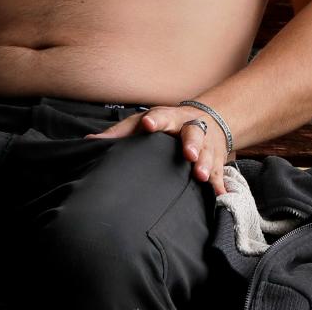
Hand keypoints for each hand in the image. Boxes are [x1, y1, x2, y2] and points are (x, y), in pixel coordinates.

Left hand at [86, 105, 230, 195]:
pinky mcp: (218, 160)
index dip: (155, 121)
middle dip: (192, 144)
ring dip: (206, 164)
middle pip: (193, 133)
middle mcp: (191, 128)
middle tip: (189, 155)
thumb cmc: (166, 125)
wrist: (209, 119)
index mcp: (170, 118)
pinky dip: (221, 185)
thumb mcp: (144, 122)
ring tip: (202, 177)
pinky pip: (221, 173)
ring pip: (209, 153)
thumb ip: (120, 132)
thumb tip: (89, 143)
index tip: (148, 126)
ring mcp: (207, 144)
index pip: (162, 116)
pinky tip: (220, 195)